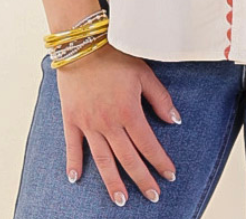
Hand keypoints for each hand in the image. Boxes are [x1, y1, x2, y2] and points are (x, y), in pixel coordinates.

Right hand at [56, 43, 179, 205]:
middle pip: (128, 158)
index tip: (170, 175)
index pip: (149, 145)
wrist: (81, 44)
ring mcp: (89, 123)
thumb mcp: (143, 73)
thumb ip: (160, 99)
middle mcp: (109, 122)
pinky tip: (75, 179)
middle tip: (153, 197)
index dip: (161, 162)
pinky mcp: (71, 118)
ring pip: (103, 159)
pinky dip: (73, 162)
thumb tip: (174, 120)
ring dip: (113, 182)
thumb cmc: (113, 55)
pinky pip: (72, 145)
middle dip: (142, 179)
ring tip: (121, 200)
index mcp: (129, 111)